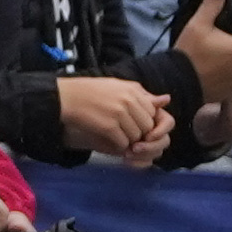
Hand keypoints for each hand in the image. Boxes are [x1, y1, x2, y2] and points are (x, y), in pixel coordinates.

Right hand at [50, 73, 175, 166]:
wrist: (65, 98)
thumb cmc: (91, 91)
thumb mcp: (118, 86)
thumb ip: (142, 95)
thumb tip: (166, 100)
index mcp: (133, 90)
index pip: (152, 113)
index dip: (144, 122)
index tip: (133, 124)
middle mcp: (129, 101)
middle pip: (146, 127)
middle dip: (139, 133)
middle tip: (125, 133)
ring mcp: (119, 114)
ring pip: (136, 137)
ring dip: (128, 140)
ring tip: (115, 135)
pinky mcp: (109, 127)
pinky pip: (123, 143)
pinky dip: (118, 145)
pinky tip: (108, 139)